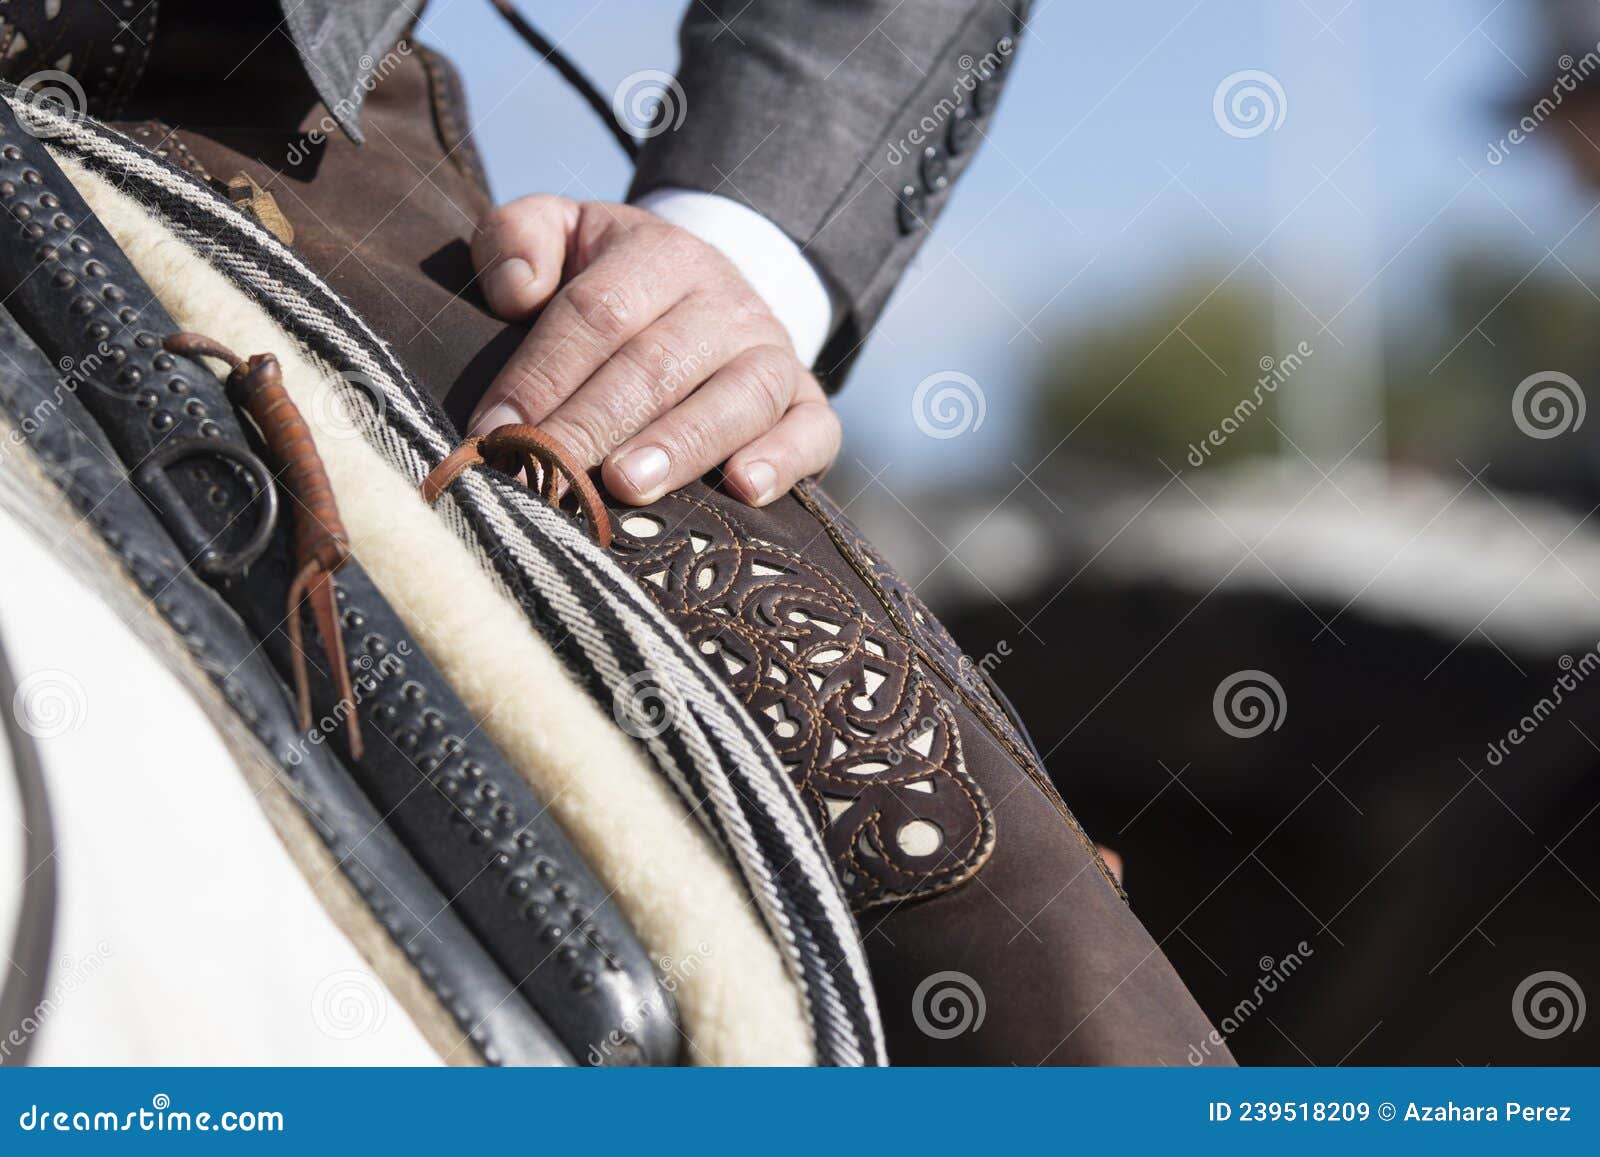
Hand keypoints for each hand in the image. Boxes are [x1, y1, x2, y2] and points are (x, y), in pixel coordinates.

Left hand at [467, 195, 840, 506]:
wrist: (714, 296)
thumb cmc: (615, 285)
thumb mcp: (563, 235)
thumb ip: (517, 238)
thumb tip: (515, 292)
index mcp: (660, 254)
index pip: (596, 312)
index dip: (543, 371)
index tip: (497, 427)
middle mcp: (726, 301)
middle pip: (656, 364)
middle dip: (595, 423)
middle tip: (549, 472)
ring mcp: (773, 353)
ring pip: (735, 397)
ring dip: (680, 445)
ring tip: (627, 485)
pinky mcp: (809, 405)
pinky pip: (811, 430)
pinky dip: (782, 460)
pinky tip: (744, 491)